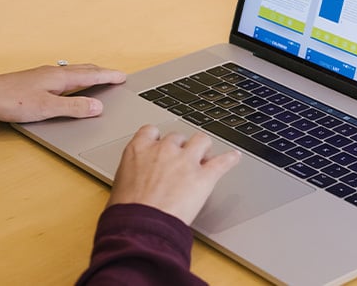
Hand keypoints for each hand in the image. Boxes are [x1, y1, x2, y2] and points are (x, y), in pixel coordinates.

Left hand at [0, 64, 126, 123]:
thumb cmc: (9, 101)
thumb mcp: (47, 109)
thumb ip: (74, 108)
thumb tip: (98, 107)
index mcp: (59, 77)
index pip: (91, 75)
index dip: (109, 76)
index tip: (124, 77)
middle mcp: (51, 73)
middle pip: (83, 70)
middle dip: (101, 73)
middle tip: (115, 76)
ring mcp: (41, 77)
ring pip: (71, 73)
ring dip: (87, 75)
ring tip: (96, 78)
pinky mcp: (32, 83)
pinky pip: (60, 78)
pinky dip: (73, 80)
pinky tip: (66, 87)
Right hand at [107, 124, 240, 224]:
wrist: (141, 225)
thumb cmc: (127, 211)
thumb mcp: (121, 183)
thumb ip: (134, 172)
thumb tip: (138, 179)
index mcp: (139, 149)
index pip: (150, 131)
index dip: (157, 139)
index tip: (160, 145)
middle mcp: (163, 150)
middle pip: (177, 137)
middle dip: (180, 147)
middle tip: (181, 160)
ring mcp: (185, 161)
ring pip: (201, 140)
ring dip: (202, 148)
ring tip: (205, 156)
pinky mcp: (203, 177)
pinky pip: (222, 162)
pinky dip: (230, 159)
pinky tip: (234, 157)